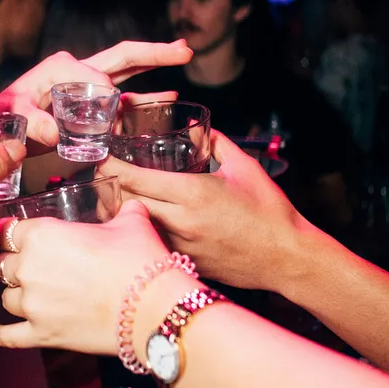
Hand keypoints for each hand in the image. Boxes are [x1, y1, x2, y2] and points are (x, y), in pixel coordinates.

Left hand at [0, 41, 190, 152]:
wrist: (1, 124)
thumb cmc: (5, 116)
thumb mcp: (16, 116)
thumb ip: (32, 122)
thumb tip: (52, 133)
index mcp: (62, 67)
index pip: (98, 77)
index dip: (108, 99)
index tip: (105, 122)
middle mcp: (78, 69)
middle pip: (123, 56)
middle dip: (154, 52)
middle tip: (185, 49)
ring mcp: (88, 85)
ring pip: (128, 72)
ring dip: (155, 65)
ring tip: (184, 54)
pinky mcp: (92, 102)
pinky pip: (124, 99)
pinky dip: (145, 98)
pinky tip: (168, 96)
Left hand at [0, 201, 168, 353]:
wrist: (152, 308)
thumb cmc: (140, 261)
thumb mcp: (132, 222)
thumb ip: (123, 211)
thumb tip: (131, 206)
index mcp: (42, 234)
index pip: (6, 230)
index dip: (6, 232)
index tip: (7, 234)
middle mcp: (28, 267)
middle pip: (2, 264)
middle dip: (12, 264)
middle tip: (27, 265)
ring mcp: (32, 304)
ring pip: (5, 297)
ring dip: (15, 294)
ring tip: (29, 295)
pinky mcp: (41, 334)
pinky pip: (8, 336)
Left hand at [97, 131, 301, 290]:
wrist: (287, 258)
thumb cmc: (269, 211)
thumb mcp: (244, 168)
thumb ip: (216, 142)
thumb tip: (197, 124)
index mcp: (192, 193)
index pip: (135, 178)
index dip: (111, 166)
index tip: (101, 156)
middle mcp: (180, 220)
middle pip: (124, 202)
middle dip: (107, 187)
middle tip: (101, 175)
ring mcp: (179, 245)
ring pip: (132, 227)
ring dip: (119, 211)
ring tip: (112, 197)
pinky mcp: (183, 263)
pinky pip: (150, 244)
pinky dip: (138, 232)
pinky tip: (136, 223)